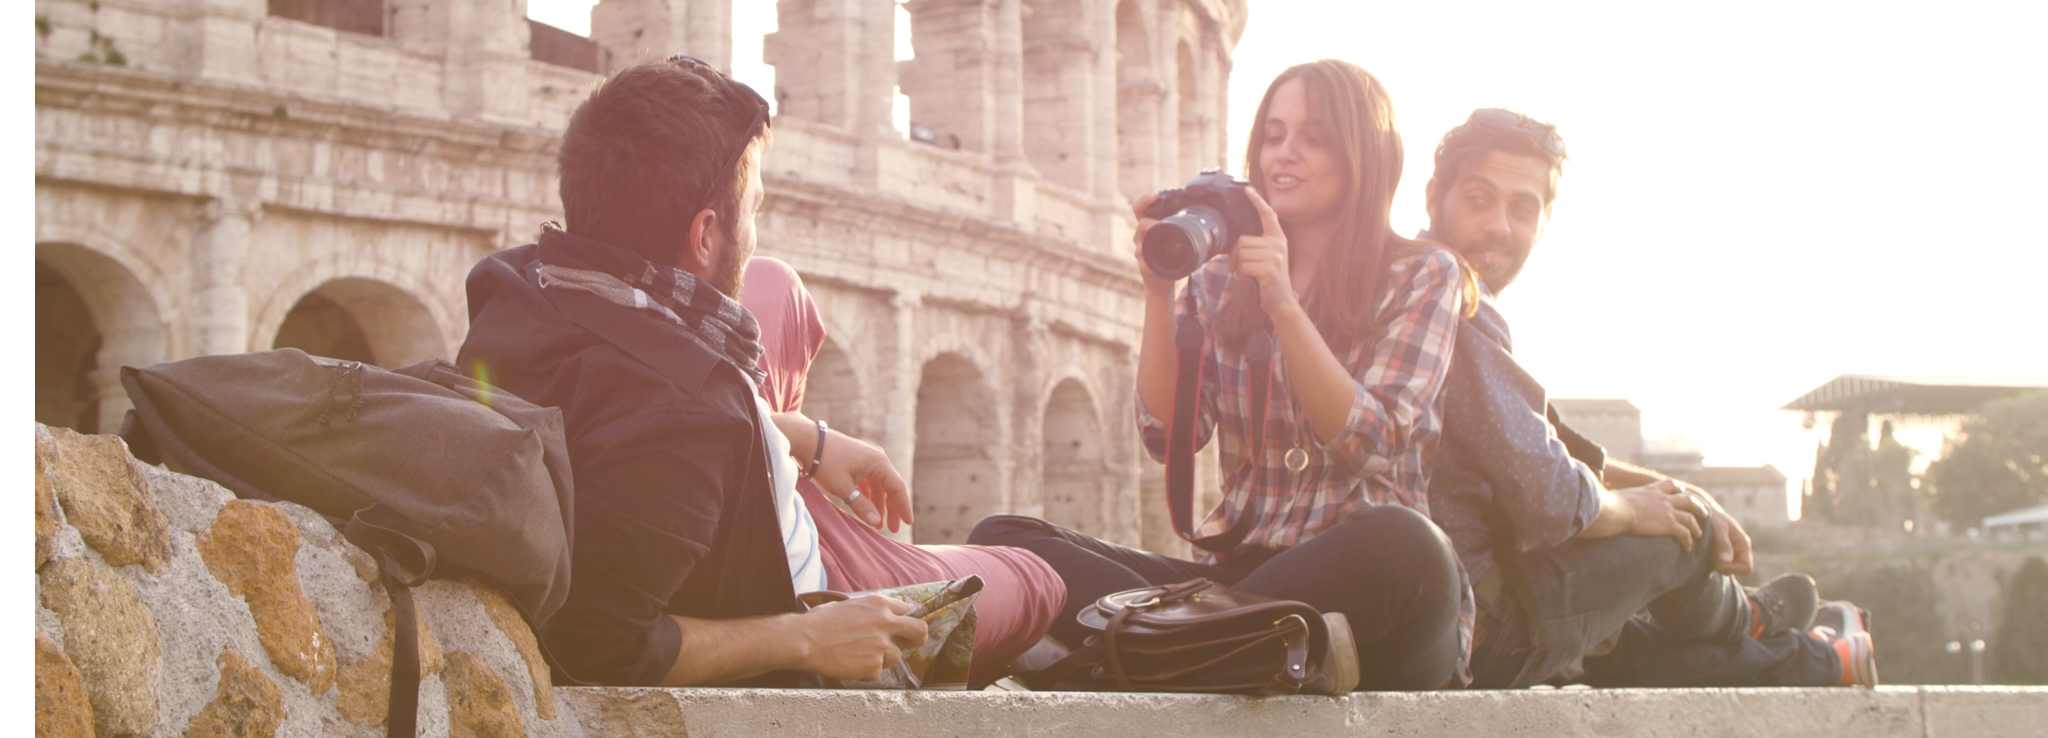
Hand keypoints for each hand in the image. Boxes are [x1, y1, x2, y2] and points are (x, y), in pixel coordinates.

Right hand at [797, 595, 930, 680]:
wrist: (805, 640)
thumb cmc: (820, 622)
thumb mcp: (848, 605)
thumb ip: (869, 612)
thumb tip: (877, 617)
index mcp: (879, 604)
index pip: (908, 611)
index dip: (904, 621)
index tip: (902, 628)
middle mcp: (885, 622)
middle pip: (919, 631)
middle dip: (916, 639)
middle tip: (908, 644)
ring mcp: (881, 645)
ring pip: (896, 656)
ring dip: (882, 658)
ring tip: (859, 655)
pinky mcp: (874, 665)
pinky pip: (878, 671)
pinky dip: (866, 671)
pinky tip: (850, 664)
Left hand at [808, 429, 914, 532]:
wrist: (808, 441)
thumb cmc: (826, 463)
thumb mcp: (844, 488)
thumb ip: (862, 506)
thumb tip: (876, 522)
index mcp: (879, 463)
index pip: (897, 488)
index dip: (903, 507)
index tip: (908, 523)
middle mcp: (877, 458)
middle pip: (890, 487)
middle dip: (891, 509)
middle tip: (892, 529)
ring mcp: (867, 458)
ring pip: (879, 485)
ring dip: (878, 504)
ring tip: (877, 523)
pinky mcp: (858, 460)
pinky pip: (869, 481)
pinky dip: (868, 495)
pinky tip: (866, 508)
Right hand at [1130, 192, 1175, 295]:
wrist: (1162, 281)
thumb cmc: (1170, 259)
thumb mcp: (1175, 240)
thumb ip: (1179, 227)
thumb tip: (1202, 214)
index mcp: (1148, 226)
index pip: (1140, 208)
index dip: (1145, 200)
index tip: (1156, 195)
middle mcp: (1141, 236)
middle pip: (1141, 223)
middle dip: (1150, 223)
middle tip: (1160, 224)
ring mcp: (1140, 250)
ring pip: (1142, 242)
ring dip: (1151, 242)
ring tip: (1160, 245)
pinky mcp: (1143, 264)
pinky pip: (1145, 262)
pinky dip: (1150, 264)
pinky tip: (1153, 267)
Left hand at [1232, 188, 1297, 316]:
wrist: (1281, 301)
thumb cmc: (1269, 280)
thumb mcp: (1267, 258)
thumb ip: (1258, 246)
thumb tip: (1239, 242)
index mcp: (1278, 239)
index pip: (1268, 215)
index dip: (1257, 201)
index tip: (1248, 190)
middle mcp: (1278, 244)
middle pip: (1242, 241)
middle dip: (1235, 256)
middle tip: (1237, 268)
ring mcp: (1275, 256)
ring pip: (1242, 254)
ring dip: (1239, 267)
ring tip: (1250, 275)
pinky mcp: (1269, 268)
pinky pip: (1244, 266)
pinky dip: (1243, 275)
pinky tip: (1253, 280)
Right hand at [1616, 479, 1708, 551]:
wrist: (1617, 511)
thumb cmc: (1611, 504)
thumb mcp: (1618, 496)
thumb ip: (1620, 498)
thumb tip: (1608, 501)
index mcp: (1651, 490)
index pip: (1670, 485)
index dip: (1678, 488)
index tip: (1682, 491)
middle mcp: (1663, 499)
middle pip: (1688, 500)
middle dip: (1698, 506)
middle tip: (1704, 513)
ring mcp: (1668, 511)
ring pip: (1690, 518)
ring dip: (1696, 527)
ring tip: (1698, 534)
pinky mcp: (1668, 525)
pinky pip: (1684, 534)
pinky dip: (1688, 541)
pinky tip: (1688, 548)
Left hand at [1672, 480, 1753, 574]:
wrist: (1701, 510)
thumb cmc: (1712, 516)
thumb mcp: (1718, 527)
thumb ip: (1723, 544)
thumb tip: (1726, 562)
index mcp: (1743, 545)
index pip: (1746, 569)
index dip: (1733, 569)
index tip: (1718, 564)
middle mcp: (1738, 551)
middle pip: (1736, 571)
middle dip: (1724, 568)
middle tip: (1710, 558)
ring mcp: (1729, 554)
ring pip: (1726, 570)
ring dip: (1716, 565)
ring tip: (1706, 553)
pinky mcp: (1719, 556)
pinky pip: (1717, 567)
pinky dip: (1710, 563)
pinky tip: (1702, 554)